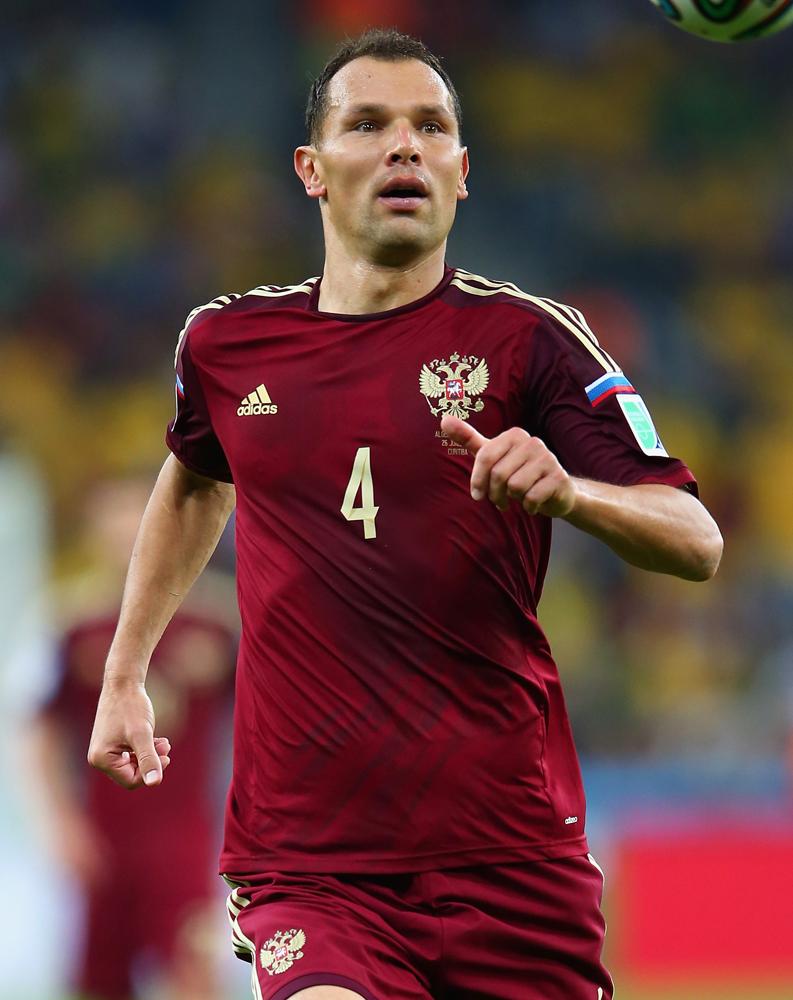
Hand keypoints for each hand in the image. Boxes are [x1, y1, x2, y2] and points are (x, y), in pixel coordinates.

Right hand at [87, 677, 170, 789]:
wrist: (123, 683)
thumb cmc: (131, 706)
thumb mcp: (142, 734)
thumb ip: (148, 759)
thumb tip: (154, 783)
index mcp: (101, 759)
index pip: (131, 781)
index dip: (150, 772)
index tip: (166, 757)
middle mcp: (99, 758)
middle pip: (131, 773)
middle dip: (151, 762)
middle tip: (167, 747)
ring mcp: (104, 750)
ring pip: (133, 763)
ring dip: (150, 755)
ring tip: (164, 742)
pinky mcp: (111, 742)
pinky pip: (130, 755)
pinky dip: (145, 749)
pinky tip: (158, 739)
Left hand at [441, 415, 576, 516]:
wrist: (556, 490)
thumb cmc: (517, 472)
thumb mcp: (492, 455)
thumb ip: (469, 439)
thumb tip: (444, 419)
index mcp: (515, 435)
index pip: (485, 456)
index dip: (478, 480)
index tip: (477, 494)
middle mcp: (533, 442)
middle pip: (499, 474)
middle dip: (495, 494)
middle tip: (501, 500)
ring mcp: (548, 459)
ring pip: (515, 486)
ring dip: (513, 500)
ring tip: (518, 498)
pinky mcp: (559, 477)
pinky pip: (532, 497)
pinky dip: (529, 506)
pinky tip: (533, 503)